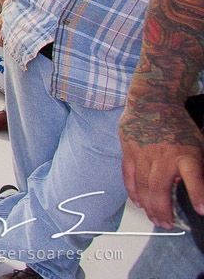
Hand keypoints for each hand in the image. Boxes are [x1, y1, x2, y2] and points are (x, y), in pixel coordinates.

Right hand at [121, 105, 203, 227]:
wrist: (153, 101)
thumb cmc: (178, 125)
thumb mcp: (197, 144)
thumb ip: (195, 167)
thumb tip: (196, 191)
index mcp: (185, 153)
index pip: (193, 176)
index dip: (197, 193)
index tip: (200, 210)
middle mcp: (163, 156)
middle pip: (160, 189)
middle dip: (164, 211)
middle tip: (167, 225)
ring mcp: (143, 154)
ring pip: (144, 187)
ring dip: (149, 207)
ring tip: (155, 219)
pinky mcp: (129, 152)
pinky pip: (129, 177)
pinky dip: (133, 192)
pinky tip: (139, 203)